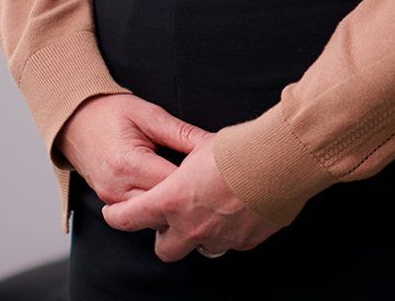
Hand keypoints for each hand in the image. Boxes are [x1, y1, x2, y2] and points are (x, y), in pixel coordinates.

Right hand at [57, 94, 208, 205]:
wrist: (75, 120)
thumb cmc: (110, 112)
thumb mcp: (149, 114)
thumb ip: (180, 132)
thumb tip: (210, 143)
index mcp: (128, 164)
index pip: (172, 184)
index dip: (198, 178)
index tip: (216, 170)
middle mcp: (117, 188)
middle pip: (164, 208)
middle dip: (188, 196)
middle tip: (210, 182)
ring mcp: (111, 199)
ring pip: (152, 217)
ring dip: (172, 205)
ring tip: (193, 186)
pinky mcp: (110, 202)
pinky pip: (139, 214)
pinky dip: (157, 206)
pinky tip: (171, 191)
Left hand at [101, 131, 281, 260]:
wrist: (280, 161)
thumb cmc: (240, 148)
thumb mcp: (202, 145)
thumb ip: (187, 161)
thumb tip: (186, 160)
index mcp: (173, 200)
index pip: (130, 217)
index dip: (117, 216)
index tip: (113, 213)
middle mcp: (191, 226)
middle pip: (163, 249)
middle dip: (164, 236)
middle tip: (172, 217)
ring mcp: (218, 238)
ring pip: (200, 246)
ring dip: (202, 231)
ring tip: (215, 206)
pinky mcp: (244, 242)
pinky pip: (230, 242)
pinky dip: (230, 229)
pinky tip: (241, 207)